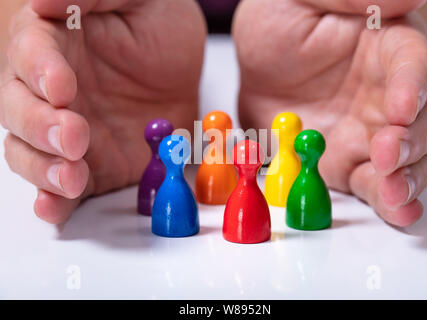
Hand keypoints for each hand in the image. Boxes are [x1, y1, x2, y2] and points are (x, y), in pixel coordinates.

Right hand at [0, 0, 205, 222]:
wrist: (183, 70)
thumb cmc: (157, 23)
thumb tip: (39, 1)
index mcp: (54, 44)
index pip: (31, 55)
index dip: (39, 72)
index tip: (62, 87)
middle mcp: (52, 93)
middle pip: (20, 111)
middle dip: (41, 127)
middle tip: (73, 135)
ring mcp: (68, 133)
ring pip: (32, 154)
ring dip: (44, 169)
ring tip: (70, 176)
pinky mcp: (91, 165)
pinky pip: (65, 187)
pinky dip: (57, 201)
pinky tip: (55, 208)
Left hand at [233, 0, 426, 225]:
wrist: (256, 64)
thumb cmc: (280, 21)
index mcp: (384, 46)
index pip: (412, 63)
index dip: (413, 84)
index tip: (401, 105)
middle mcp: (386, 94)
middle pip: (422, 120)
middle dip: (411, 142)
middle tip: (387, 154)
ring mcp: (369, 132)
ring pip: (405, 160)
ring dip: (404, 179)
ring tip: (394, 195)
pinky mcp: (346, 161)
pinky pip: (370, 183)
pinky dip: (382, 198)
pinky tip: (392, 208)